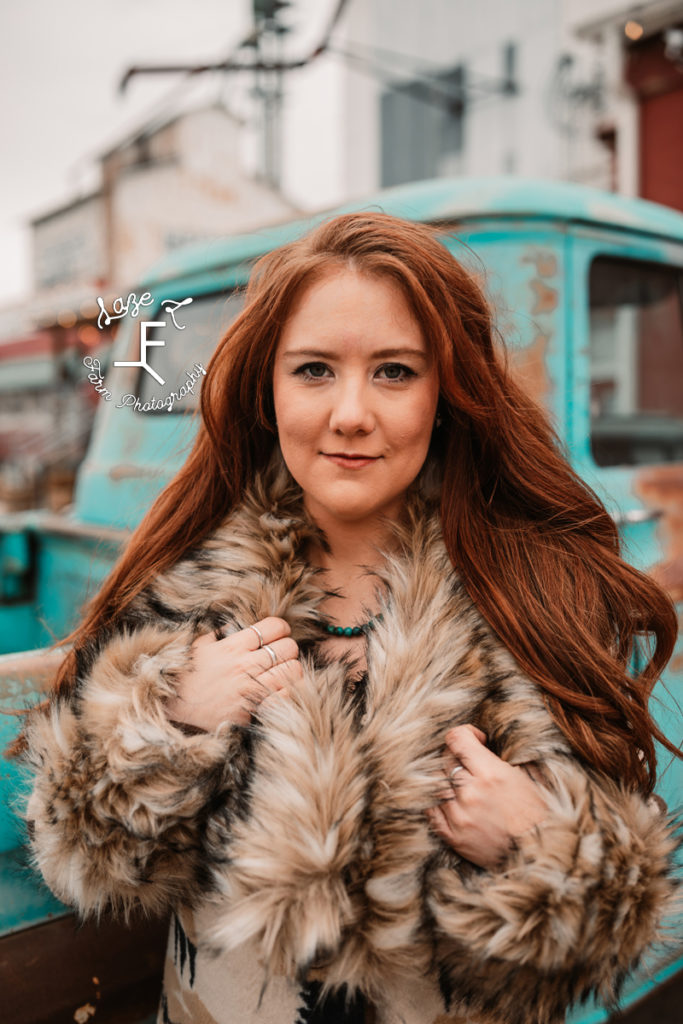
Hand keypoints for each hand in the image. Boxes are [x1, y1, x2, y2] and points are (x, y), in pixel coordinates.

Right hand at [165, 617, 302, 731]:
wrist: (173, 706)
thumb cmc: (187, 674)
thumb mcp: (200, 645)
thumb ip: (222, 632)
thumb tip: (239, 625)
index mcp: (233, 645)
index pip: (274, 626)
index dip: (281, 628)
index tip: (277, 634)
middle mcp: (244, 664)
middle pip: (289, 647)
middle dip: (288, 648)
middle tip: (281, 654)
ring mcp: (250, 687)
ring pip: (292, 670)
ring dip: (290, 669)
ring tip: (282, 672)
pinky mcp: (251, 708)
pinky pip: (285, 695)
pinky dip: (286, 692)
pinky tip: (278, 690)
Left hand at [426, 724, 548, 869]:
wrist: (540, 858)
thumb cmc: (539, 815)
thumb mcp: (530, 776)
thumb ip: (504, 755)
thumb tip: (485, 740)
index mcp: (491, 774)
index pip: (457, 739)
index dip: (465, 733)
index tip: (476, 740)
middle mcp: (470, 793)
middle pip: (444, 759)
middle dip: (456, 755)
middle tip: (470, 762)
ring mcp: (458, 816)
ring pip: (434, 783)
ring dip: (445, 778)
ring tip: (461, 782)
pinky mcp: (452, 837)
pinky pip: (431, 810)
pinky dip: (437, 801)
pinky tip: (451, 799)